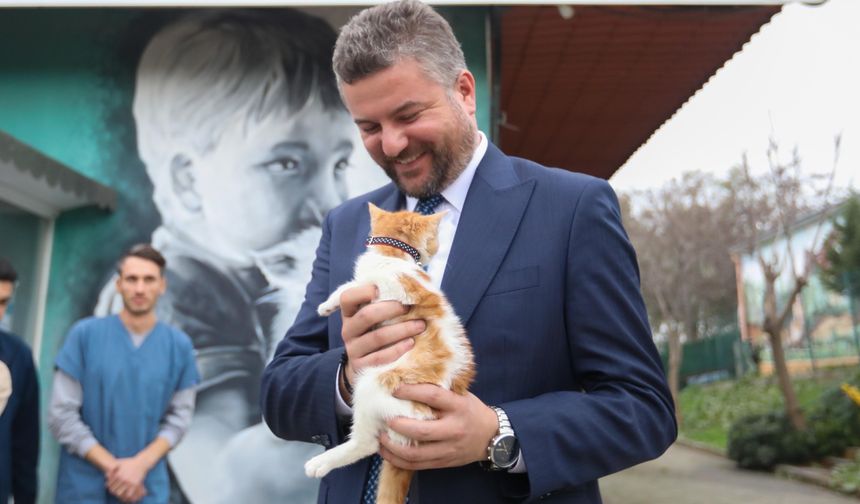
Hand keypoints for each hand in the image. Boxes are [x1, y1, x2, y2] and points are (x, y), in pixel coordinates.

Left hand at [106, 457, 147, 502]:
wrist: (142, 462)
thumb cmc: (130, 462)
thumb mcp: (120, 462)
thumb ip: (112, 469)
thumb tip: (106, 476)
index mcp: (118, 474)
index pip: (109, 485)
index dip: (109, 487)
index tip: (113, 487)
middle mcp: (122, 479)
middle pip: (113, 490)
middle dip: (114, 491)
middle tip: (117, 490)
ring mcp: (129, 482)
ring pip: (120, 493)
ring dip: (120, 493)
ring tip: (122, 491)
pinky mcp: (135, 484)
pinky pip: (129, 493)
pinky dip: (127, 495)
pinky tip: (128, 492)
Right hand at [340, 284, 424, 385]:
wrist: (365, 364)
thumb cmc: (376, 331)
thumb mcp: (375, 315)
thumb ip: (385, 300)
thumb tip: (412, 282)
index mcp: (349, 313)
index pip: (347, 297)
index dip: (363, 291)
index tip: (381, 290)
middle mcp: (348, 330)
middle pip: (366, 316)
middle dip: (391, 309)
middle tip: (409, 307)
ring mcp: (353, 349)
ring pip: (377, 337)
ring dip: (402, 330)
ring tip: (420, 325)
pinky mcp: (362, 366)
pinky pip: (380, 357)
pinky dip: (397, 349)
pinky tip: (411, 343)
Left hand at [378, 384, 497, 469]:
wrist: (492, 437)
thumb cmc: (471, 411)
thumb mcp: (461, 396)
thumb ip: (440, 391)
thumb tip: (410, 379)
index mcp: (458, 407)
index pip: (432, 396)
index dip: (411, 392)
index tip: (395, 389)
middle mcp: (454, 429)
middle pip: (422, 431)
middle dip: (398, 425)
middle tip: (384, 418)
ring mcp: (448, 448)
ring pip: (416, 454)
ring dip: (393, 448)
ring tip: (380, 438)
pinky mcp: (443, 462)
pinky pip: (417, 465)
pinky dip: (399, 461)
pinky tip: (387, 453)